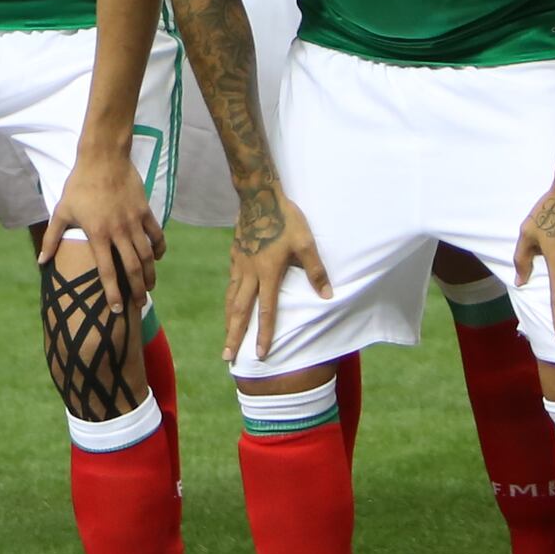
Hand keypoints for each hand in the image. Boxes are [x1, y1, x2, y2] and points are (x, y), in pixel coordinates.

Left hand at [38, 149, 161, 319]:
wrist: (103, 158)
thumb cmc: (79, 185)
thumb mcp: (61, 211)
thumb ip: (52, 238)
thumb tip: (41, 262)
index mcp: (98, 234)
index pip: (108, 271)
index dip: (113, 293)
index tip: (118, 310)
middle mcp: (119, 231)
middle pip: (133, 268)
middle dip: (137, 290)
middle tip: (140, 305)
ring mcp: (134, 221)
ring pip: (147, 255)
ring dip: (150, 274)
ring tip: (149, 287)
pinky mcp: (145, 211)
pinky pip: (157, 235)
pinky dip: (159, 249)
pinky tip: (157, 259)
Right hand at [221, 181, 330, 364]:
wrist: (258, 196)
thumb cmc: (286, 219)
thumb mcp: (306, 243)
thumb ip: (315, 270)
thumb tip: (328, 295)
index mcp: (268, 273)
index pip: (266, 311)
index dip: (264, 334)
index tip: (260, 354)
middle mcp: (250, 273)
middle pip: (240, 312)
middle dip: (234, 336)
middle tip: (227, 357)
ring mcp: (239, 264)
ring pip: (231, 299)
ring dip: (228, 321)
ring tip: (226, 337)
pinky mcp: (235, 255)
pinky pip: (231, 282)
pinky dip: (229, 298)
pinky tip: (230, 303)